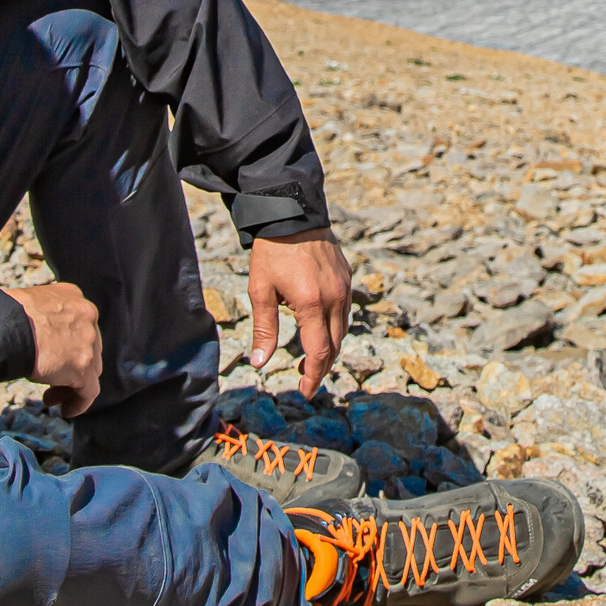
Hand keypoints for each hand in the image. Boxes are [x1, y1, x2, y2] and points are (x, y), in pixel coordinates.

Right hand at [3, 282, 100, 416]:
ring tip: (51, 398)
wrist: (5, 326)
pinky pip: (89, 391)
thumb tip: (35, 335)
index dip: (68, 346)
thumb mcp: (30, 305)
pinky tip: (66, 411)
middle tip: (52, 381)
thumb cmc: (5, 316)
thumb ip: (43, 317)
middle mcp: (87, 316)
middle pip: (87, 349)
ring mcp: (88, 341)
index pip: (78, 326)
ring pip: (90, 370)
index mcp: (72, 296)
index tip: (54, 359)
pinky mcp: (83, 366)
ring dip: (71, 386)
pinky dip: (79, 403)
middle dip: (71, 367)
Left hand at [249, 228, 352, 397]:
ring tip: (310, 357)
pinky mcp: (347, 278)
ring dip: (329, 348)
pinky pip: (345, 312)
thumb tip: (258, 363)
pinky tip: (318, 328)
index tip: (304, 391)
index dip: (313, 376)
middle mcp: (334, 298)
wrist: (292, 213)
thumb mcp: (260, 290)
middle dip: (321, 367)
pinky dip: (334, 328)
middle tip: (305, 378)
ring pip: (343, 330)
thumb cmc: (271, 252)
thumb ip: (263, 329)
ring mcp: (344, 288)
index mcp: (311, 303)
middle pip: (335, 346)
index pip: (319, 352)